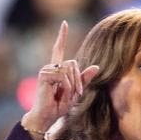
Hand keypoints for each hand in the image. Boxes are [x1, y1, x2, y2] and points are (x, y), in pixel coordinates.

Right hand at [22, 21, 98, 136]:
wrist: (47, 116)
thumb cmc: (59, 105)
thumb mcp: (76, 91)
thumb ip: (85, 79)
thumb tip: (96, 67)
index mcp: (58, 69)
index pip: (59, 49)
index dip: (62, 36)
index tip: (64, 23)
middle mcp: (51, 67)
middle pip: (73, 63)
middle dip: (79, 80)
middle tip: (75, 93)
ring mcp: (46, 70)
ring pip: (69, 70)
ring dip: (73, 85)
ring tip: (66, 96)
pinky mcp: (44, 75)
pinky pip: (63, 77)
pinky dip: (67, 87)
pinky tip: (59, 94)